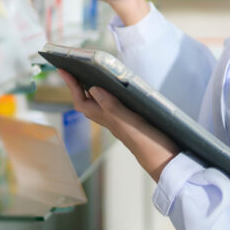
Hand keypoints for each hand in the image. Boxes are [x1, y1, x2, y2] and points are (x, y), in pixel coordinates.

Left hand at [59, 70, 177, 182]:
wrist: (166, 161)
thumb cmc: (149, 143)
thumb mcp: (130, 123)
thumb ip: (112, 106)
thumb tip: (93, 88)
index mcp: (108, 119)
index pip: (83, 101)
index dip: (72, 86)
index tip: (63, 69)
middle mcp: (112, 120)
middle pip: (88, 102)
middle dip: (79, 85)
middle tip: (74, 68)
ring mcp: (122, 121)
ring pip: (101, 104)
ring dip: (94, 89)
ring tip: (91, 73)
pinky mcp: (134, 122)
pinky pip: (115, 105)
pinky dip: (111, 94)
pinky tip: (118, 87)